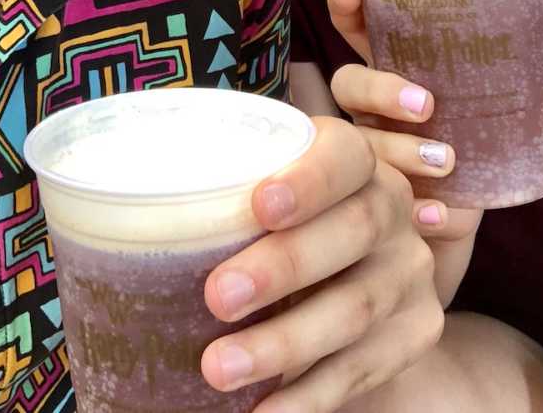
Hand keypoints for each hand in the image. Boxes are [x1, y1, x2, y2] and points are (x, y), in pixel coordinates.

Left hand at [200, 117, 444, 411]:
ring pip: (354, 309)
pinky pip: (361, 369)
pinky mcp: (415, 331)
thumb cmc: (283, 217)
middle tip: (218, 296)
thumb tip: (126, 206)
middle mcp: (393, 210)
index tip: (259, 205)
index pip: (343, 156)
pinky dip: (308, 396)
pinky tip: (262, 410)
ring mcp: (408, 274)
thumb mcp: (265, 186)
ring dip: (284, 343)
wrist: (355, 266)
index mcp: (356, 160)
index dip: (307, 179)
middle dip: (285, 266)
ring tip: (219, 366)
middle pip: (353, 231)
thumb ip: (226, 187)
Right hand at [328, 0, 542, 236]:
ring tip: (447, 162)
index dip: (345, 6)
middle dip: (380, 88)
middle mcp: (370, 108)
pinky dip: (418, 208)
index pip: (356, 29)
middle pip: (348, 82)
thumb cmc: (472, 140)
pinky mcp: (377, 199)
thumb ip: (537, 80)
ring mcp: (368, 152)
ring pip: (363, 142)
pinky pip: (382, 201)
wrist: (460, 215)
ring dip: (401, 150)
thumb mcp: (501, 107)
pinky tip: (442, 213)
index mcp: (394, 70)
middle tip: (426, 104)